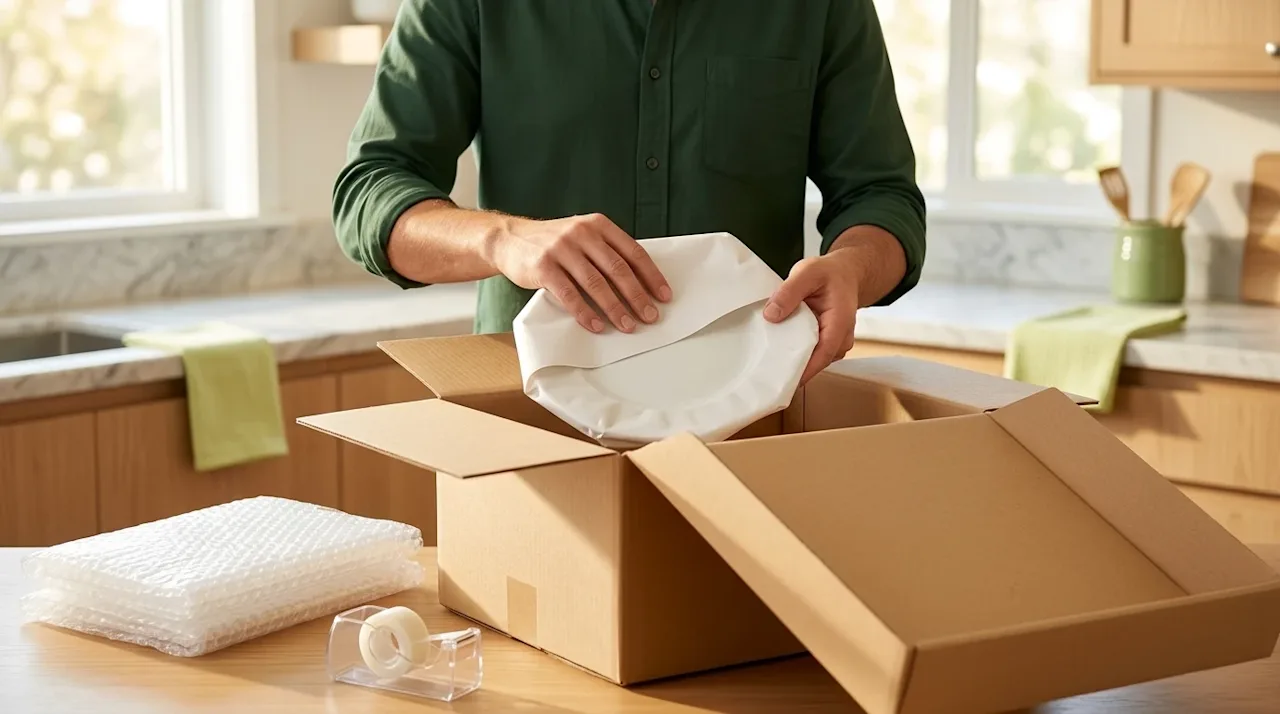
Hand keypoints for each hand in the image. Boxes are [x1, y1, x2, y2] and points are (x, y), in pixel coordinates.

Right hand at [487, 213, 672, 332]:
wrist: (509, 239)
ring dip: (615, 308)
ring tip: (628, 325)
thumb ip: (606, 250)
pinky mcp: (543, 267)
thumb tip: (639, 281)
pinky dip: (585, 312)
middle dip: (637, 296)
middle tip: (650, 316)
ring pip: (596, 283)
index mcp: (598, 225)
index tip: (663, 296)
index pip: (632, 252)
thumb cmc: (552, 243)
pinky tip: (597, 325)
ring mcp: (561, 249)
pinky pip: (569, 294)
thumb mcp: (582, 235)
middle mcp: (581, 233)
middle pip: (617, 269)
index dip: (651, 276)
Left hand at [763, 253, 859, 385]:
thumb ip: (789, 292)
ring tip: (767, 363)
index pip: (823, 354)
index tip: (782, 380)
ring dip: (792, 361)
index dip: (803, 370)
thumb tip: (771, 315)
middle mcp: (841, 339)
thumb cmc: (830, 274)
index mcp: (840, 323)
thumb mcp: (808, 272)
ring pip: (812, 360)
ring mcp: (834, 344)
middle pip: (816, 362)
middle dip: (792, 369)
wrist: (845, 274)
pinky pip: (810, 354)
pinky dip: (794, 353)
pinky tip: (777, 351)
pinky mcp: (825, 344)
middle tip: (764, 374)